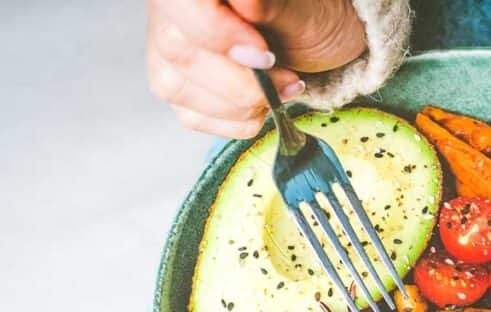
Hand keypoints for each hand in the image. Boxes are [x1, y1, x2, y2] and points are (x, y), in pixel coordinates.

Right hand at [146, 0, 366, 137]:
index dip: (216, 32)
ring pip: (176, 87)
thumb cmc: (312, 17)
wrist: (321, 42)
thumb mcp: (304, 9)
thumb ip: (270, 5)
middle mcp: (172, 11)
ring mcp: (169, 49)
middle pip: (175, 49)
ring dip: (241, 104)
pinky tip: (263, 104)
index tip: (263, 56)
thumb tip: (245, 1)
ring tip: (282, 88)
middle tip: (287, 78)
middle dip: (241, 80)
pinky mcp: (179, 88)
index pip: (181, 3)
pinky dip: (236, 120)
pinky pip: (191, 116)